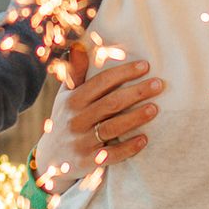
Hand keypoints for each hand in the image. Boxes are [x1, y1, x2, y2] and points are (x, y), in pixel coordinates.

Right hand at [33, 46, 163, 188]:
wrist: (50, 160)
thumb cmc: (65, 121)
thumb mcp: (65, 97)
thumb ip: (75, 74)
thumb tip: (79, 46)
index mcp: (72, 101)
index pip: (101, 82)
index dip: (123, 73)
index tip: (145, 66)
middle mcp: (76, 120)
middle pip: (110, 103)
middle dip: (136, 92)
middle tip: (158, 84)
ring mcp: (81, 142)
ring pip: (112, 128)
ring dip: (135, 118)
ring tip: (155, 109)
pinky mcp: (88, 162)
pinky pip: (111, 155)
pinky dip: (128, 148)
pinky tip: (144, 139)